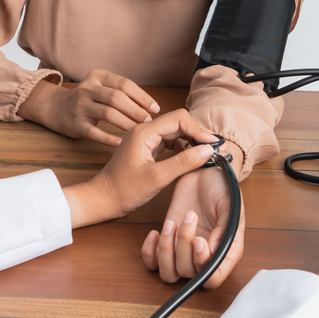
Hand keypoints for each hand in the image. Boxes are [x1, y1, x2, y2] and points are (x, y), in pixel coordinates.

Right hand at [19, 69, 158, 146]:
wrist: (56, 108)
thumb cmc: (88, 99)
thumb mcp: (101, 86)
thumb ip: (121, 91)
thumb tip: (150, 106)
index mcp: (98, 76)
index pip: (124, 84)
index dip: (142, 97)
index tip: (155, 109)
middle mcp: (87, 88)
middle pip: (117, 98)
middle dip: (136, 111)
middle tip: (149, 122)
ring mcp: (80, 106)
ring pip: (108, 114)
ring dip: (127, 124)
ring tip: (139, 131)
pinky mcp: (75, 124)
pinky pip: (96, 133)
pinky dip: (110, 139)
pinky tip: (122, 143)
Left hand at [63, 109, 214, 227]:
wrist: (103, 198)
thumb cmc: (124, 190)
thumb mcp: (156, 178)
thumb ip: (183, 163)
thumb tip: (207, 150)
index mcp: (144, 132)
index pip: (178, 119)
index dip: (198, 130)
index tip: (213, 144)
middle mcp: (144, 130)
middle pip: (178, 123)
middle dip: (197, 135)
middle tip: (215, 149)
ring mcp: (145, 138)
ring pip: (175, 132)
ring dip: (191, 141)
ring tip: (206, 154)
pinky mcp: (147, 148)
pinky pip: (169, 141)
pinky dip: (182, 148)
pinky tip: (191, 158)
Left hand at [140, 163, 245, 286]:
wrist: (205, 171)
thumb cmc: (221, 187)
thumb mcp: (230, 203)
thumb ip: (225, 228)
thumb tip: (214, 252)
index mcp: (226, 251)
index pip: (214, 279)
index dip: (203, 265)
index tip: (199, 241)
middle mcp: (204, 256)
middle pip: (188, 273)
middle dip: (185, 246)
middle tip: (190, 217)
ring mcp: (183, 251)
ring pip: (169, 273)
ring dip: (166, 250)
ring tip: (171, 223)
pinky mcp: (167, 242)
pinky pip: (152, 262)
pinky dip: (150, 251)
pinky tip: (155, 232)